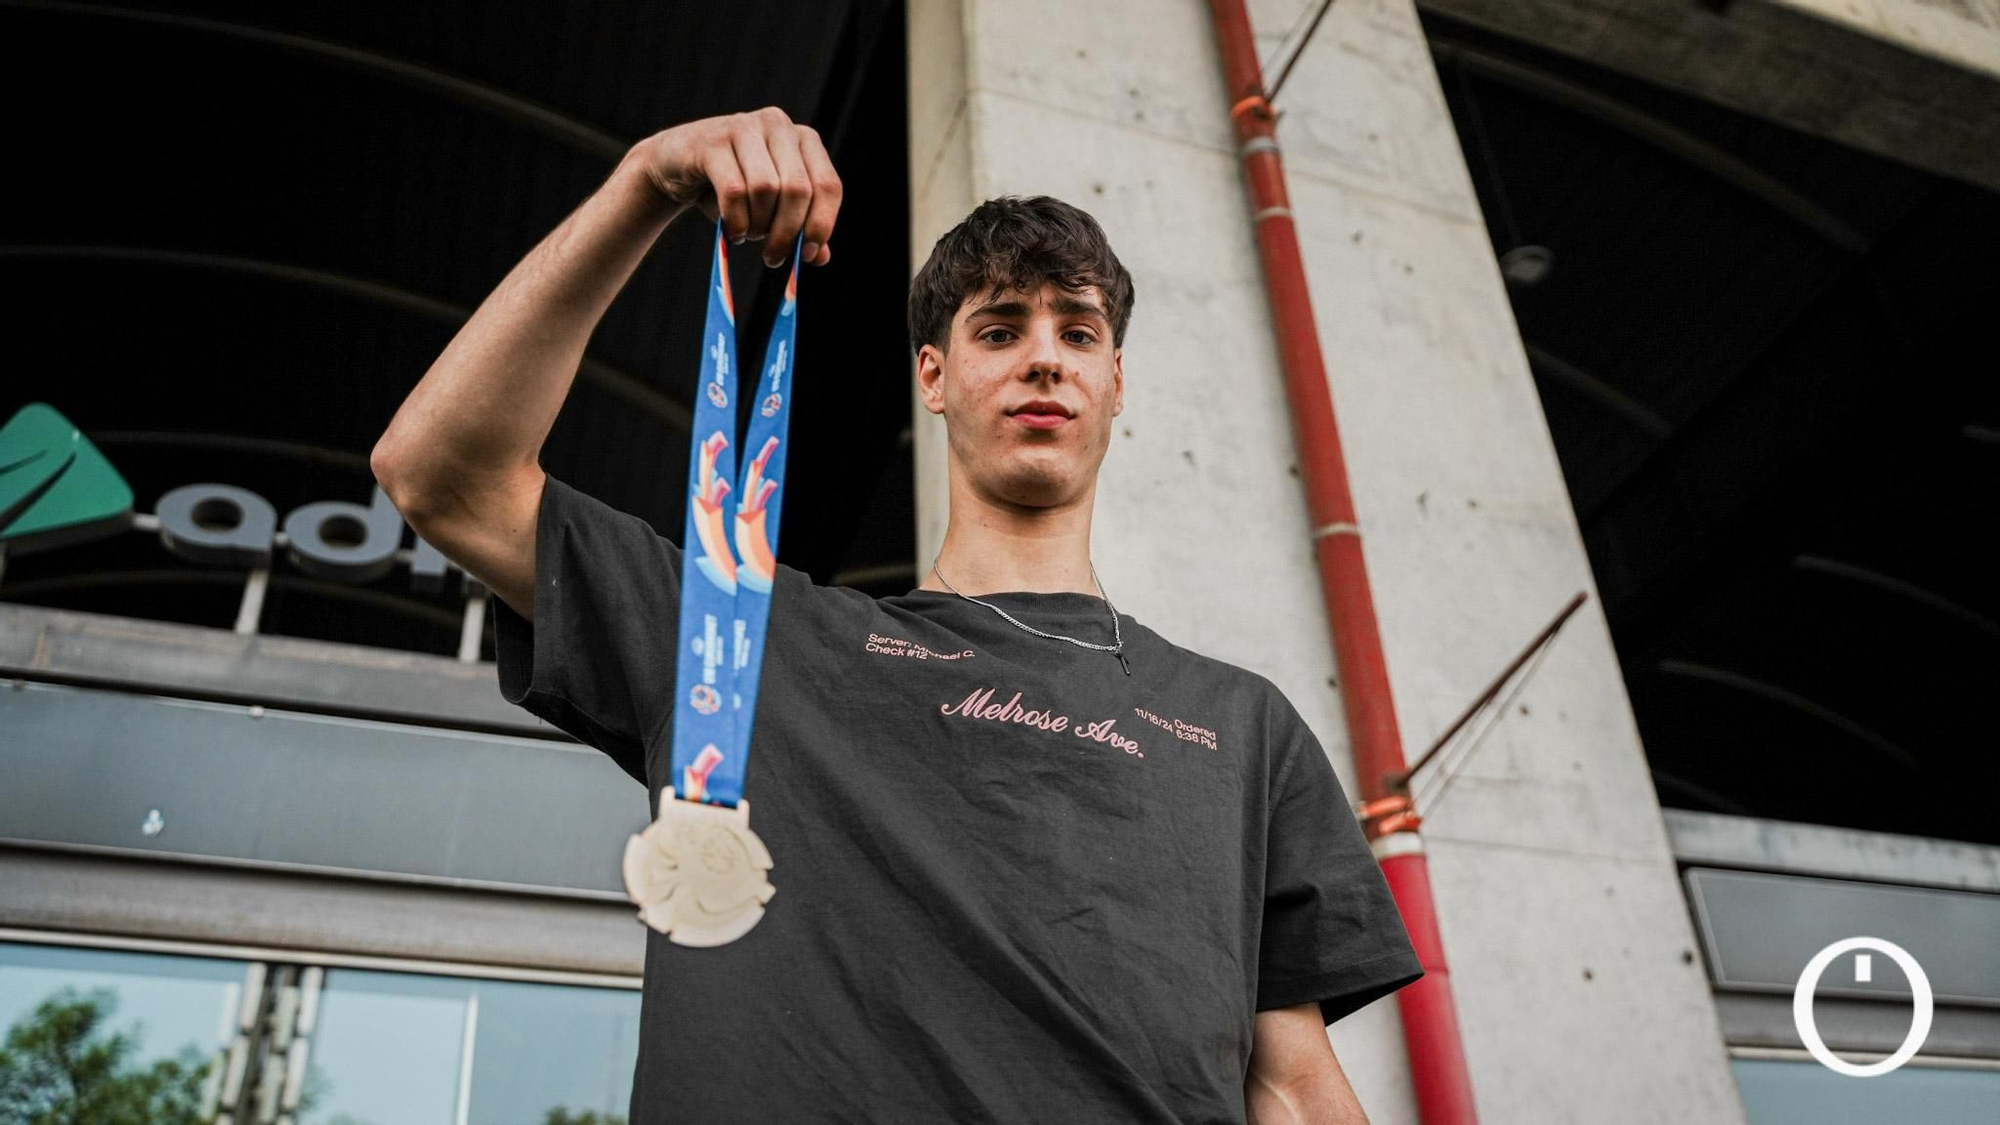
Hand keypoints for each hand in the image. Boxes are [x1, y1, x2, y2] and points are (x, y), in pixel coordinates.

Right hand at [635, 108, 842, 266]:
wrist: (676, 164)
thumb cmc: (732, 185)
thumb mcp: (771, 207)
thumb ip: (799, 227)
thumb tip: (821, 257)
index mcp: (804, 139)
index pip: (828, 186)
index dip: (821, 224)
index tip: (807, 254)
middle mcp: (779, 125)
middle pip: (798, 189)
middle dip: (787, 232)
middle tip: (773, 258)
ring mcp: (745, 127)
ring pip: (765, 189)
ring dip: (758, 225)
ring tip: (748, 236)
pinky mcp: (713, 141)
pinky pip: (734, 190)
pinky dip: (735, 220)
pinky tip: (732, 231)